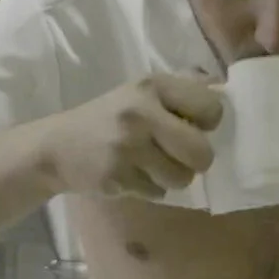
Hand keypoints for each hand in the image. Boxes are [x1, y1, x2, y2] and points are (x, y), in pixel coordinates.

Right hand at [45, 74, 223, 199]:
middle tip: (181, 156)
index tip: (191, 125)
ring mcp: (127, 147)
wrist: (55, 147)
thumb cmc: (109, 119)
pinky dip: (150, 188)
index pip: (211, 107)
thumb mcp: (140, 93)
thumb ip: (181, 89)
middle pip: (202, 152)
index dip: (207, 123)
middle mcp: (141, 112)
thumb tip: (222, 86)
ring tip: (152, 166)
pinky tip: (130, 174)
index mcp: (153, 85)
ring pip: (182, 178)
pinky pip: (158, 193)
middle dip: (196, 160)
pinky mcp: (117, 177)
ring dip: (173, 177)